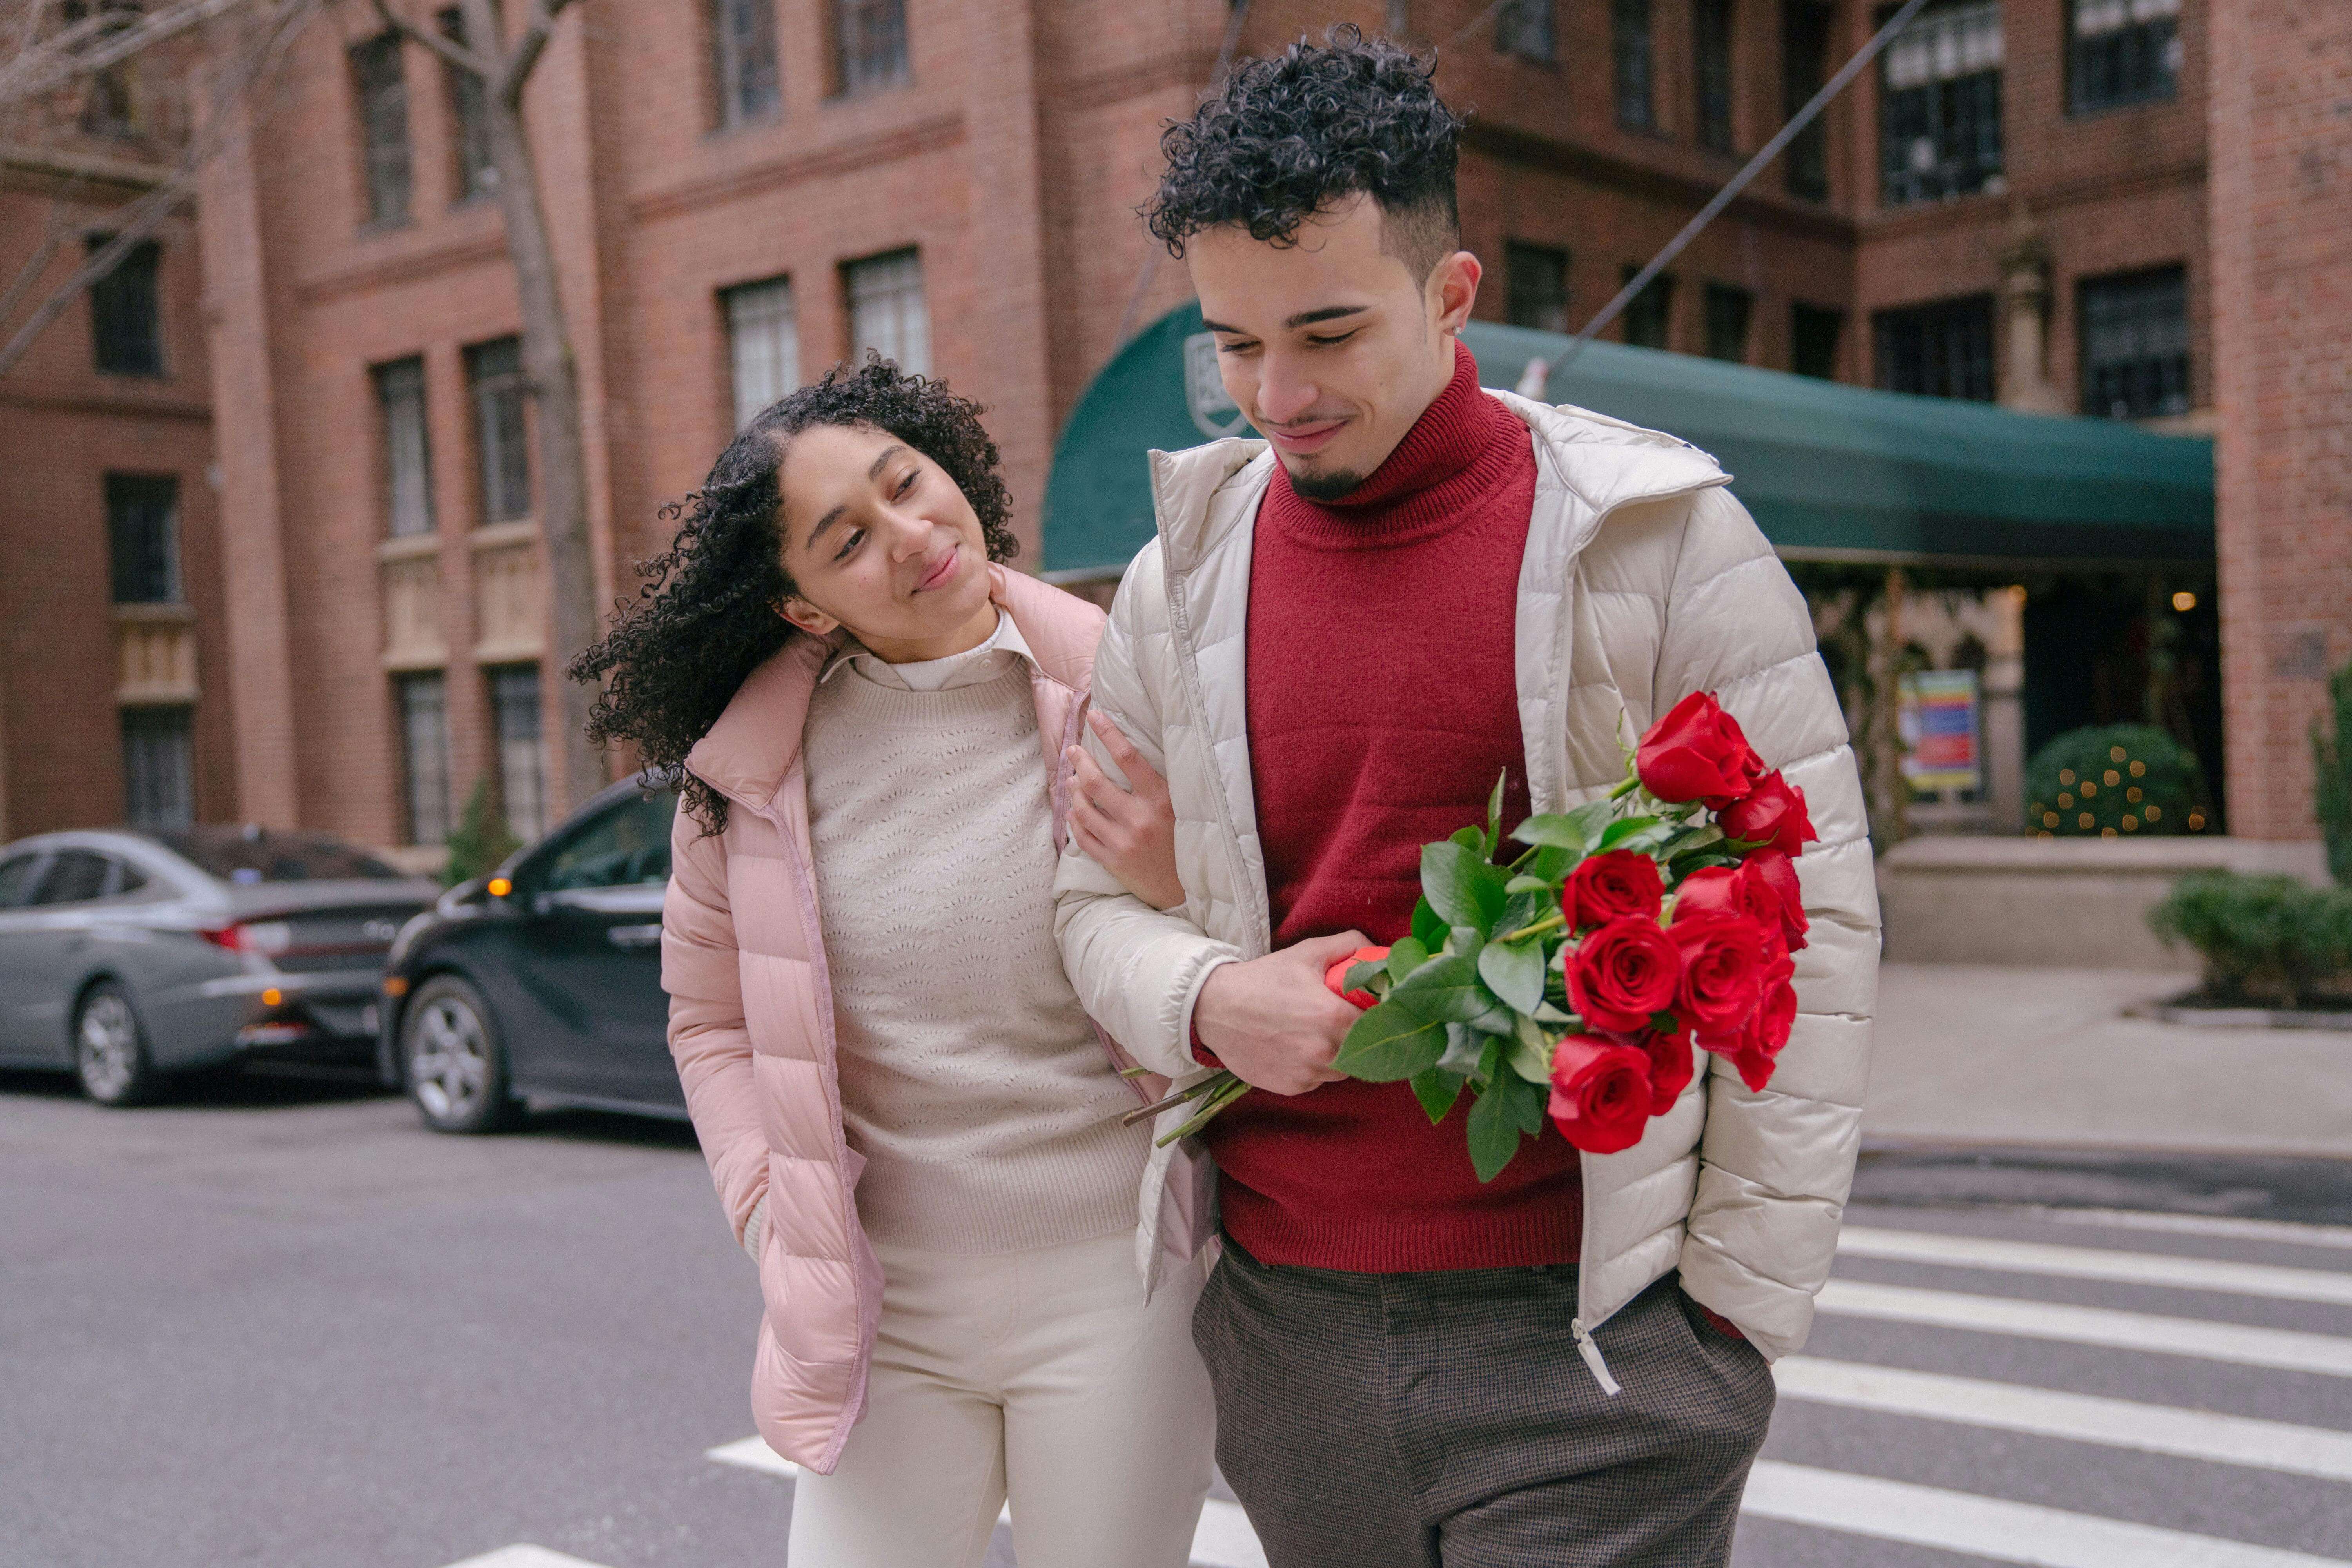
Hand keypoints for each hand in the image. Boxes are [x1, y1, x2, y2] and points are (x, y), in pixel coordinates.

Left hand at [1067, 710, 1183, 910]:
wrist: (1189, 887)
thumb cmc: (1186, 838)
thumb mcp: (1181, 804)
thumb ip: (1159, 782)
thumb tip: (1130, 750)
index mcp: (1160, 799)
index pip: (1128, 757)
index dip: (1108, 733)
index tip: (1094, 716)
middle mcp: (1140, 819)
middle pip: (1096, 781)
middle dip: (1079, 761)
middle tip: (1073, 750)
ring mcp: (1123, 842)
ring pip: (1084, 808)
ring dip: (1073, 789)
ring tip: (1071, 779)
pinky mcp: (1113, 861)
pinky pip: (1082, 835)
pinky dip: (1075, 819)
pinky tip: (1074, 809)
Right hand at [1192, 930, 1370, 1094]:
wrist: (1214, 1008)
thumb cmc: (1263, 979)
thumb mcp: (1307, 952)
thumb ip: (1350, 946)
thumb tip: (1380, 953)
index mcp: (1333, 1017)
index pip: (1378, 1022)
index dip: (1375, 1013)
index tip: (1364, 1005)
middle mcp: (1324, 1052)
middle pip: (1364, 1049)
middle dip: (1356, 1034)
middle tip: (1337, 1017)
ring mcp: (1308, 1074)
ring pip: (1342, 1069)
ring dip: (1337, 1053)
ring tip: (1314, 1032)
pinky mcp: (1292, 1088)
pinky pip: (1318, 1080)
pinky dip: (1313, 1067)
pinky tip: (1296, 1047)